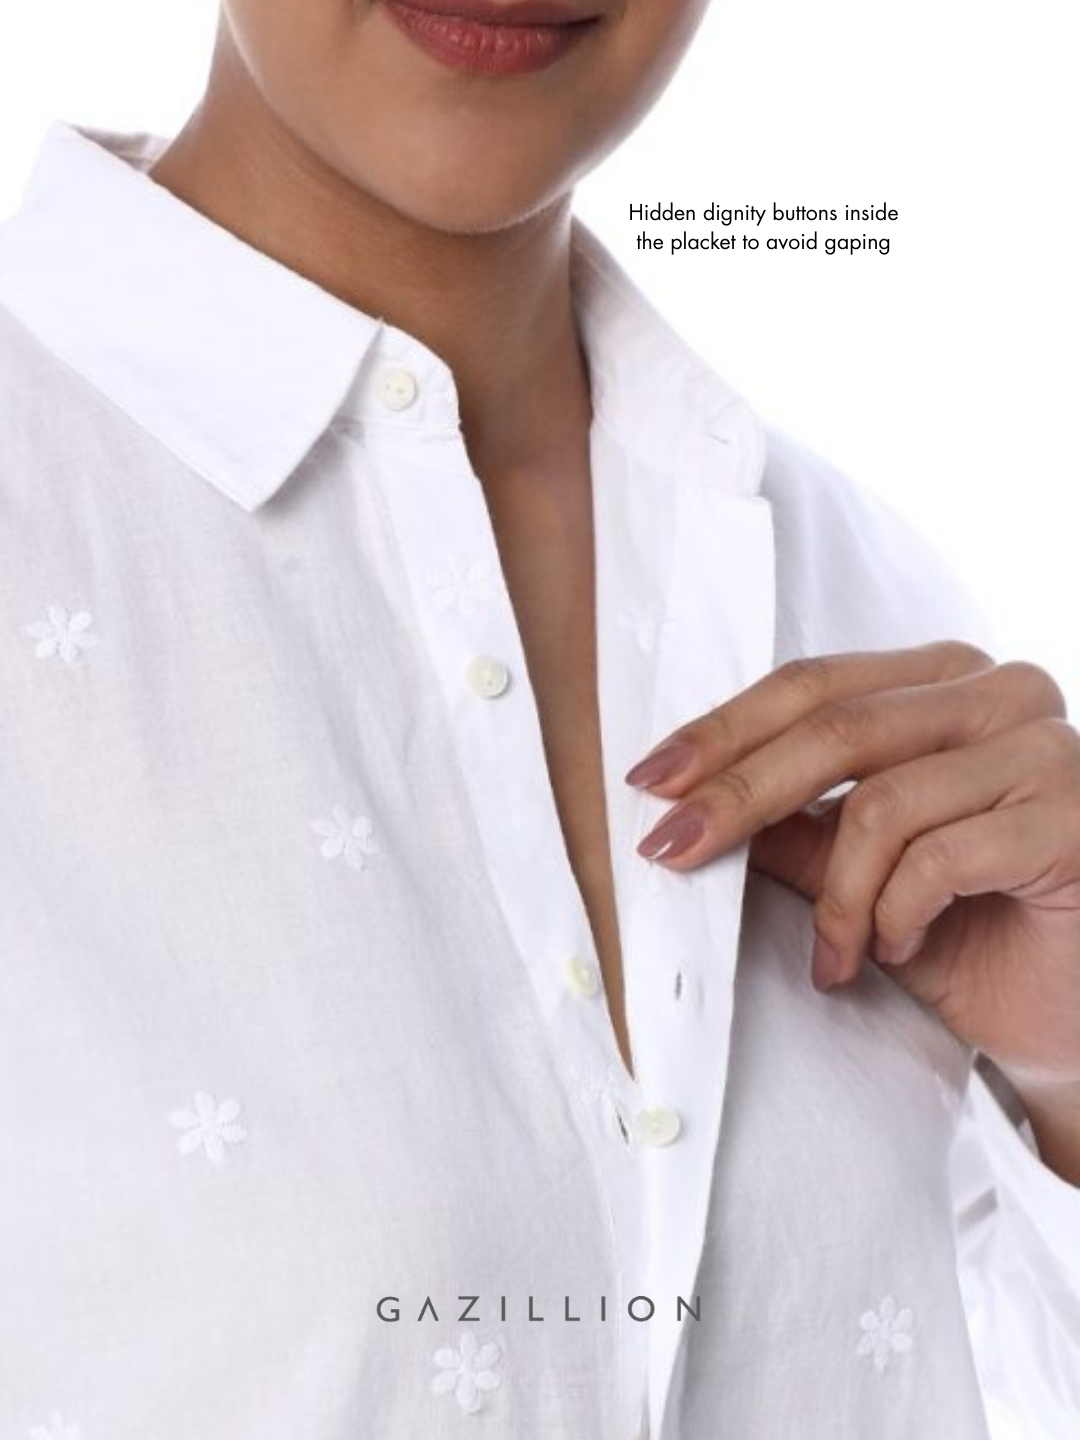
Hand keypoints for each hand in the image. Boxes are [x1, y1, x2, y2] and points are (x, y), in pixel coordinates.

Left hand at [624, 641, 1079, 1176]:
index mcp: (945, 682)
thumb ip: (793, 830)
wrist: (1070, 1020)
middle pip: (836, 727)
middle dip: (738, 794)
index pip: (815, 686)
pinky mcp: (1071, 817)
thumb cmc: (971, 937)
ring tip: (833, 957)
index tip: (649, 780)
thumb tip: (687, 805)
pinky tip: (895, 949)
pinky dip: (893, 914)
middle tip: (672, 849)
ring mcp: (1045, 749)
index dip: (724, 731)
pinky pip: (938, 856)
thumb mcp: (859, 878)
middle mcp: (1001, 694)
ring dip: (837, 898)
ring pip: (882, 802)